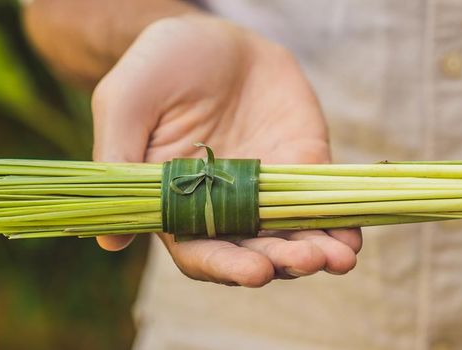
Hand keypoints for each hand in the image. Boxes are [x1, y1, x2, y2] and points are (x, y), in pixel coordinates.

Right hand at [91, 15, 360, 286]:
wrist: (212, 34)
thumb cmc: (158, 67)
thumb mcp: (126, 102)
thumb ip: (117, 162)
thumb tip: (109, 243)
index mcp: (178, 204)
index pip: (202, 252)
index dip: (229, 266)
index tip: (256, 272)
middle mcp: (226, 207)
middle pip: (255, 251)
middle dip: (283, 261)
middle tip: (307, 260)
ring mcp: (268, 189)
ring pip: (293, 235)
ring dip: (317, 252)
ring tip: (338, 258)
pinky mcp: (303, 166)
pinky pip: (324, 203)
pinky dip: (341, 225)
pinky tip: (352, 239)